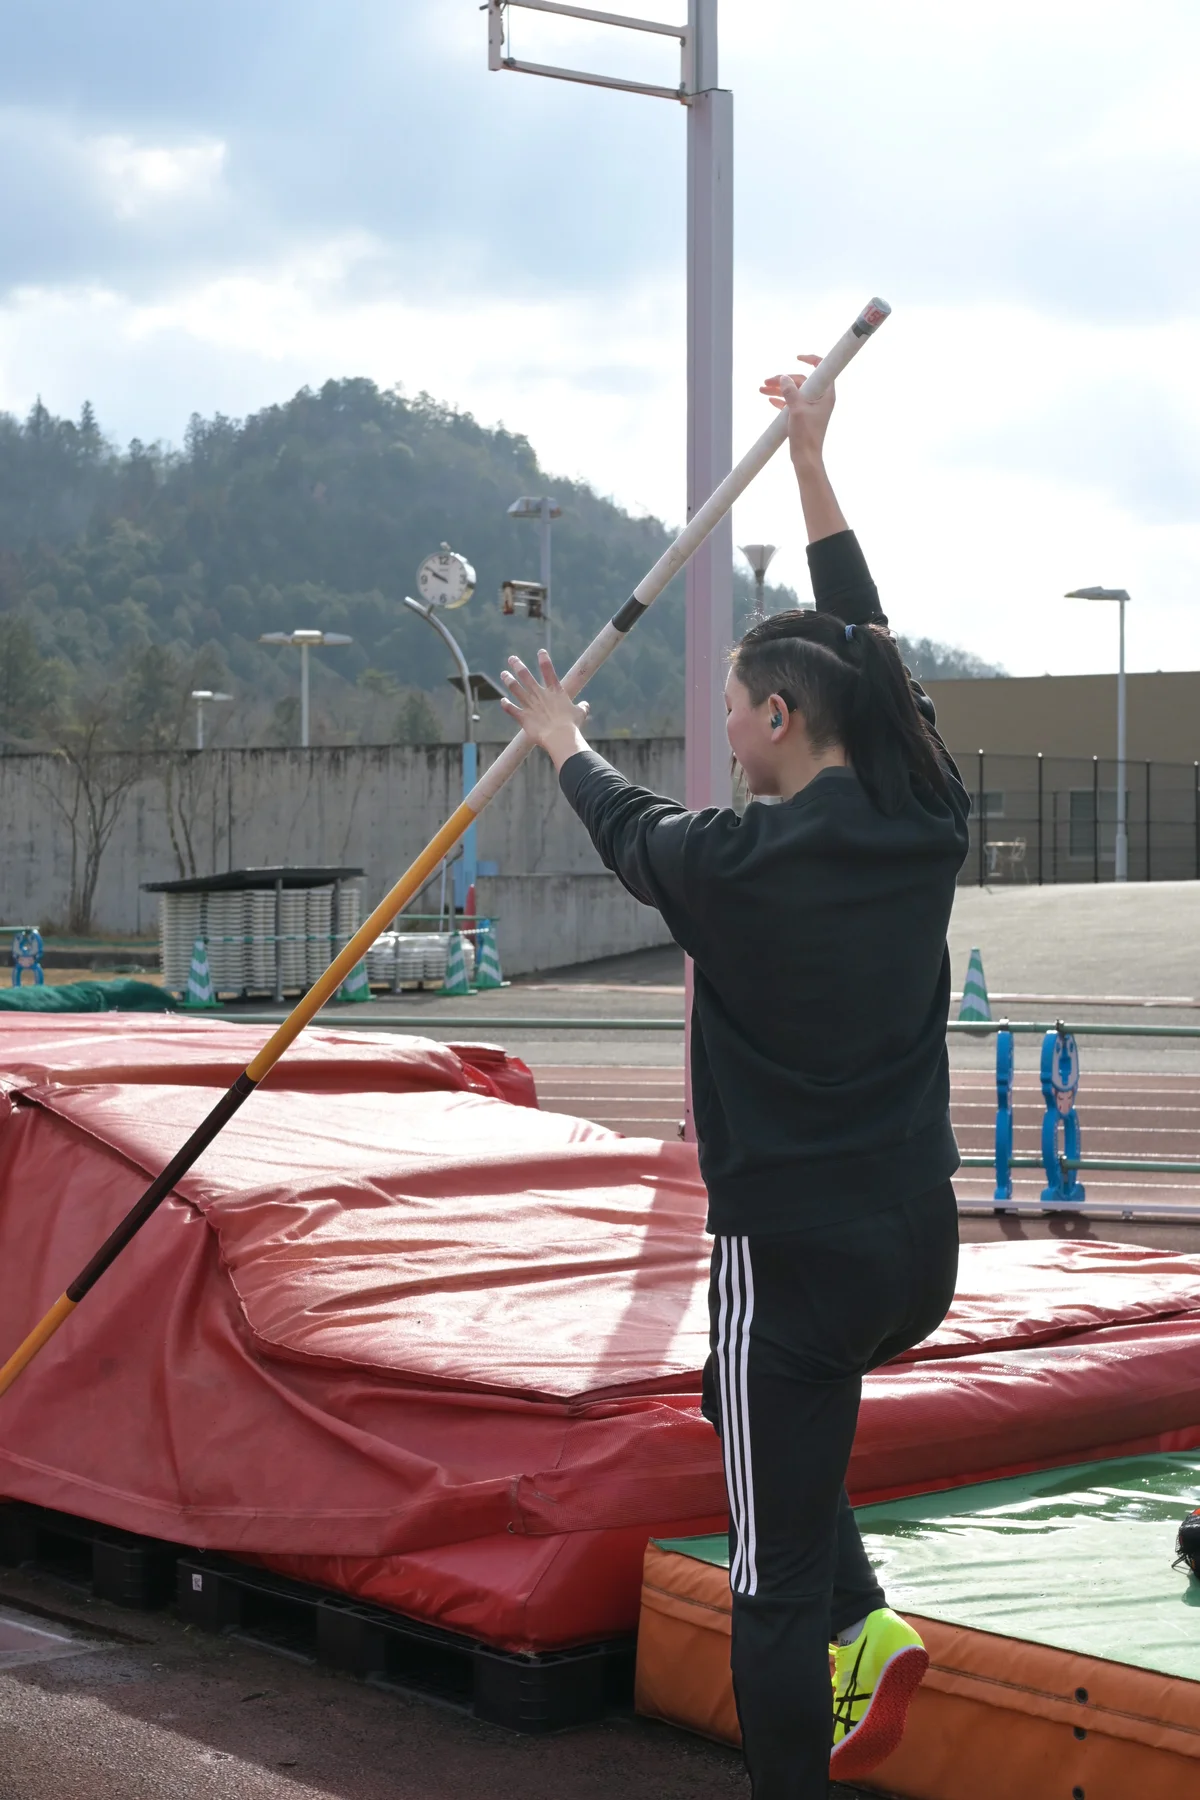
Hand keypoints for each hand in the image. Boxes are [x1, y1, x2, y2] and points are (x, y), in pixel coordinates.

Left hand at [499, 650, 590, 767]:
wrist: (560, 736)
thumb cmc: (572, 725)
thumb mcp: (580, 713)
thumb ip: (582, 707)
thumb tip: (585, 705)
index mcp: (555, 691)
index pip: (548, 670)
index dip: (544, 660)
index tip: (540, 651)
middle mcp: (540, 694)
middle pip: (525, 675)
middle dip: (518, 665)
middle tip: (512, 658)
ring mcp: (529, 705)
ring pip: (515, 688)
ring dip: (509, 680)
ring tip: (504, 674)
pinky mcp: (523, 717)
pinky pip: (511, 709)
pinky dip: (506, 705)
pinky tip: (502, 701)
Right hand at [760, 354, 834, 466]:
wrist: (805, 457)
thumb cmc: (806, 435)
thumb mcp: (796, 410)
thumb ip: (790, 392)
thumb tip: (783, 378)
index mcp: (825, 394)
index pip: (821, 370)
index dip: (811, 360)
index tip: (798, 357)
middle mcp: (820, 399)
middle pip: (801, 381)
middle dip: (783, 380)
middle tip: (767, 381)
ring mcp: (811, 408)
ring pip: (794, 392)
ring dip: (778, 390)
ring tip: (762, 390)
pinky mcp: (803, 416)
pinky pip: (791, 403)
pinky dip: (781, 400)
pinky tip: (770, 400)